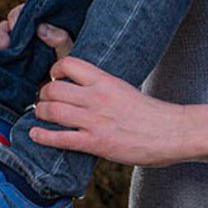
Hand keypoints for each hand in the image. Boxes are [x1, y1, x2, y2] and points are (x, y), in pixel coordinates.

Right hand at [0, 3, 73, 59]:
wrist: (65, 92)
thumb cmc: (70, 66)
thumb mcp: (69, 51)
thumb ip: (61, 39)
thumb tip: (42, 28)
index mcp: (38, 25)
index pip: (22, 14)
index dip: (15, 17)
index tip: (13, 26)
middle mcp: (25, 36)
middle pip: (6, 27)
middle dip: (1, 33)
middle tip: (3, 44)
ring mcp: (16, 51)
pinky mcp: (10, 66)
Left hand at [29, 56, 207, 166]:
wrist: (172, 132)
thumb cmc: (151, 113)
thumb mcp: (123, 88)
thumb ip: (102, 88)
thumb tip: (83, 90)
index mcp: (105, 80)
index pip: (68, 64)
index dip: (55, 70)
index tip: (54, 78)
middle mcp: (97, 97)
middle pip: (54, 89)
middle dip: (43, 94)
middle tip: (43, 100)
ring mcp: (95, 120)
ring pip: (53, 111)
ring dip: (41, 113)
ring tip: (40, 114)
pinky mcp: (97, 142)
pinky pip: (61, 138)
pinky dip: (43, 136)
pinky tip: (35, 135)